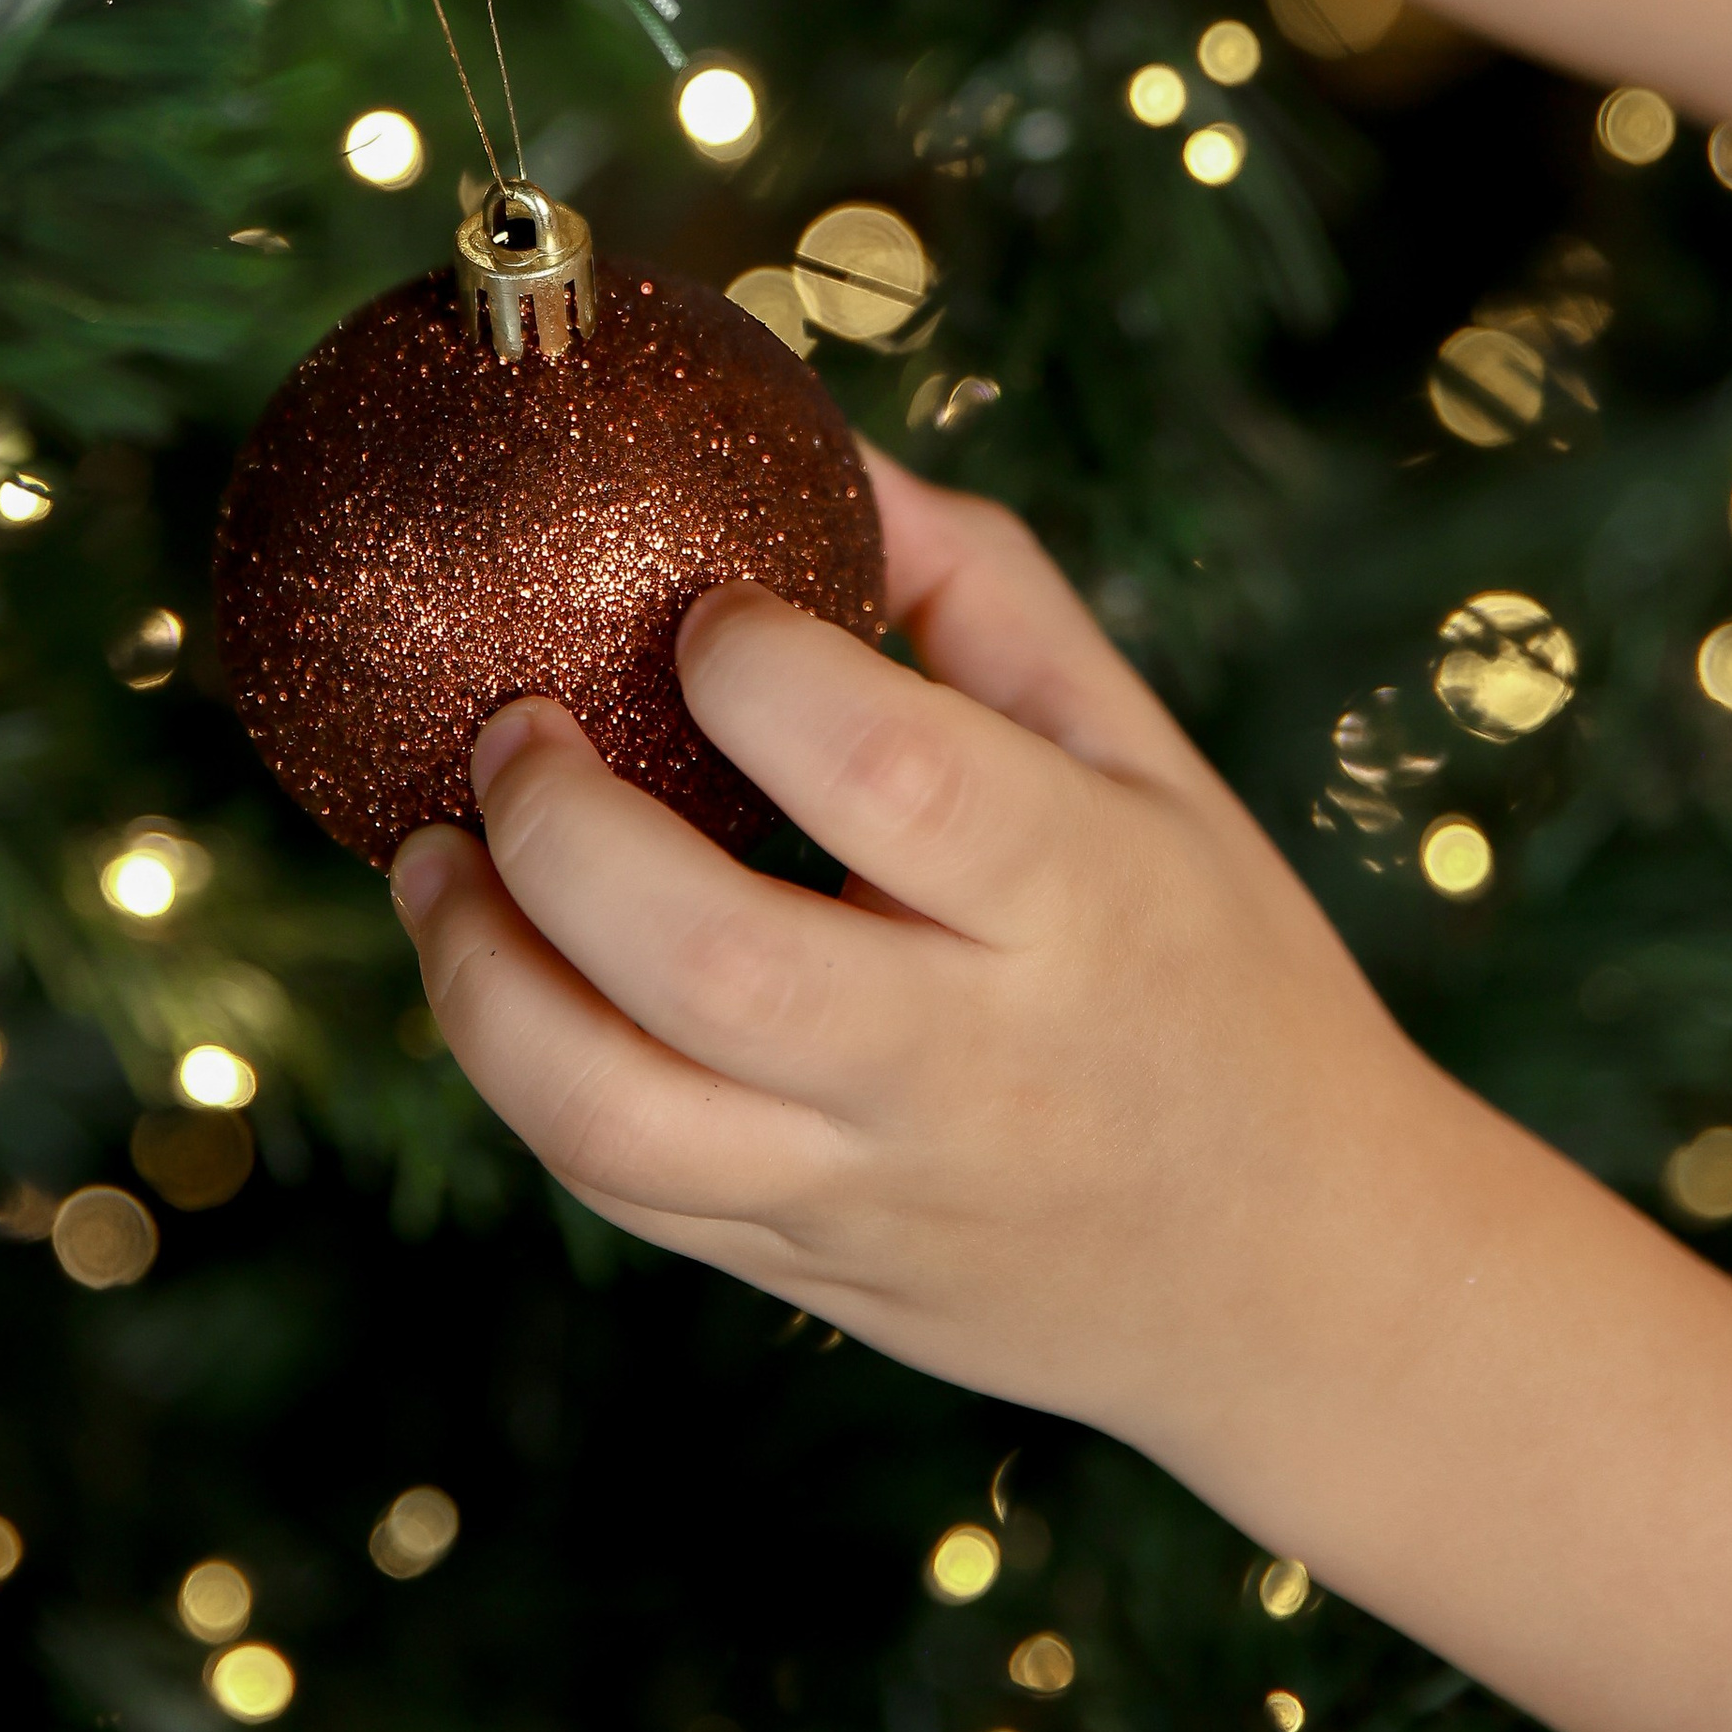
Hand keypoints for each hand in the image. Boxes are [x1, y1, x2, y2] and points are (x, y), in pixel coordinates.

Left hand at [387, 452, 1443, 1487]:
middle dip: (560, 828)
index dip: (758, 670)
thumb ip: (986, 594)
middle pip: (710, 961)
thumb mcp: (1149, 763)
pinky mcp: (803, 1275)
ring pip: (614, 1117)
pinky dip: (519, 1066)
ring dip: (478, 974)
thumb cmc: (1215, 967)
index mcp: (1084, 900)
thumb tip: (828, 451)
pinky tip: (497, 961)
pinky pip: (617, 1188)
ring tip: (433, 855)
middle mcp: (973, 1064)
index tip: (701, 610)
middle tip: (507, 726)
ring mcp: (873, 1189)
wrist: (1298, 1280)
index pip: (893, 776)